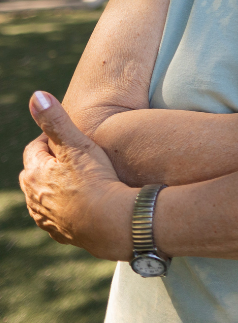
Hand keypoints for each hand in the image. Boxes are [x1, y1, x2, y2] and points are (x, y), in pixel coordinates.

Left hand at [19, 92, 135, 260]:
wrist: (111, 223)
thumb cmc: (95, 180)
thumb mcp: (76, 144)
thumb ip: (55, 120)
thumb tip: (36, 95)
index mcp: (35, 173)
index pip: (35, 149)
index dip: (50, 140)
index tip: (68, 136)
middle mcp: (34, 198)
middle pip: (35, 174)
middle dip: (50, 164)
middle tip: (73, 156)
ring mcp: (47, 218)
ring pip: (45, 198)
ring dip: (56, 188)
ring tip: (79, 181)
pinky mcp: (62, 234)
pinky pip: (58, 218)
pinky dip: (66, 209)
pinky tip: (83, 205)